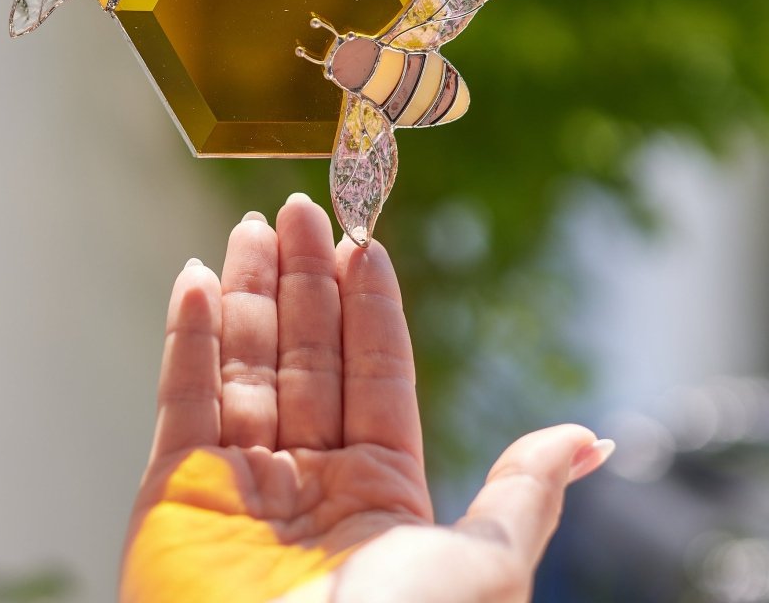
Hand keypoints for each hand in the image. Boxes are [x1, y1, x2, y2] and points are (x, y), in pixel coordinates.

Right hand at [121, 194, 613, 602]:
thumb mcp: (485, 563)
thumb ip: (521, 491)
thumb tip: (594, 438)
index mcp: (381, 492)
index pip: (375, 371)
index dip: (369, 304)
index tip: (364, 239)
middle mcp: (311, 480)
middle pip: (307, 354)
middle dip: (304, 278)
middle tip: (299, 205)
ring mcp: (240, 483)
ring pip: (245, 363)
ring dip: (248, 291)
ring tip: (254, 225)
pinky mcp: (173, 494)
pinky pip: (181, 398)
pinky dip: (188, 336)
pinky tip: (197, 277)